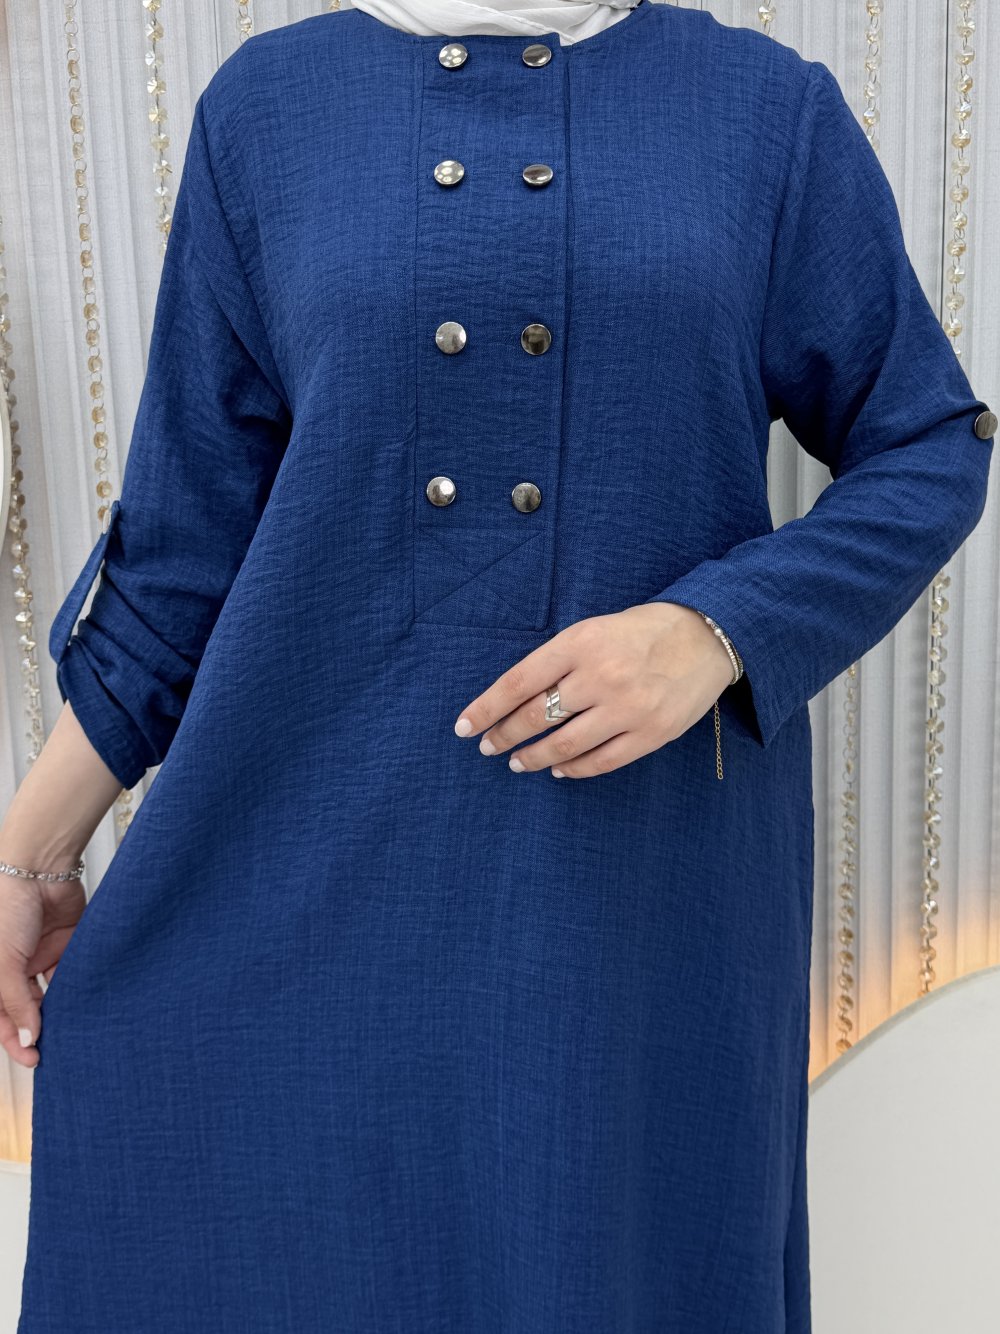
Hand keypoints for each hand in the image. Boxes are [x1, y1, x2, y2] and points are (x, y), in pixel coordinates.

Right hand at [0, 873, 85, 1066]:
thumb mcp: (3, 962)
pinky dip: (78, 986)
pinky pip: (72, 973)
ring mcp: (39, 956)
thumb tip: (26, 1039)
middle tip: (57, 1050)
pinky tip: (87, 1001)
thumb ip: (15, 1002)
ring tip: (75, 1030)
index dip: (12, 1040)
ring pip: (51, 993)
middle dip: (38, 1029)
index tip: (33, 1060)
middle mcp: (13, 967)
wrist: (38, 868)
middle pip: (25, 1008)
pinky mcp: (66, 944)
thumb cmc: (6, 906)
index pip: (0, 1017)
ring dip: (61, 1010)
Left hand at [453, 602, 737, 778]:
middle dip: (504, 736)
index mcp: (581, 643)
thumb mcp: (595, 629)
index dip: (486, 709)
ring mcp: (627, 709)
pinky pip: (601, 762)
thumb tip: (517, 699)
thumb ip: (559, 660)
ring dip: (534, 757)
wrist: (709, 637)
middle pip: (536, 717)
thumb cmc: (644, 630)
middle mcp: (601, 677)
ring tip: (518, 762)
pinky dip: (574, 769)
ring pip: (564, 745)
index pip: (518, 682)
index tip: (464, 727)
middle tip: (488, 747)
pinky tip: (558, 769)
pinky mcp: (651, 734)